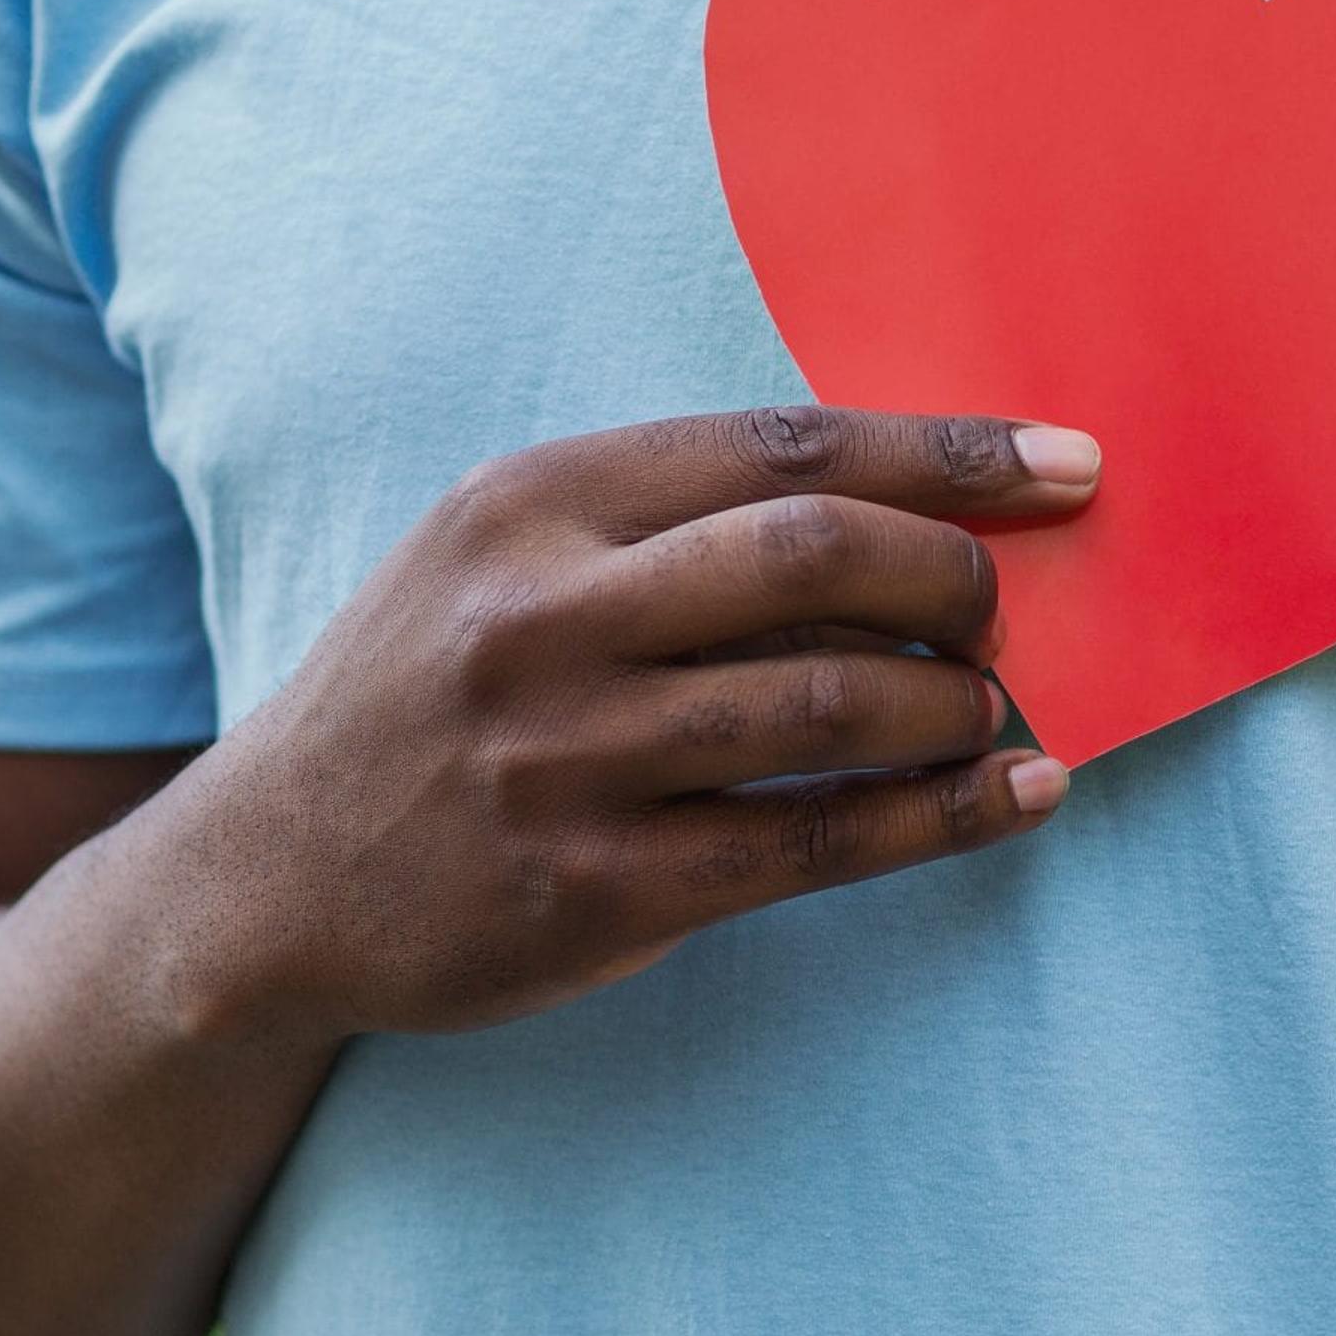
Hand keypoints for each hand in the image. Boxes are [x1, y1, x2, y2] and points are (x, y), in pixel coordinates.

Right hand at [156, 406, 1099, 1039]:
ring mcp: (564, 760)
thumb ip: (664, 521)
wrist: (267, 874)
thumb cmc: (428, 690)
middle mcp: (542, 617)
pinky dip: (940, 817)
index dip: (948, 453)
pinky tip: (1014, 799)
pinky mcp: (592, 890)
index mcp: (529, 502)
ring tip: (994, 710)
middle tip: (1004, 610)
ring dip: (958, 704)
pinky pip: (812, 843)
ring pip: (829, 704)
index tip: (1068, 466)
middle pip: (815, 554)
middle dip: (956, 574)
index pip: (782, 446)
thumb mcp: (499, 555)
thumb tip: (908, 505)